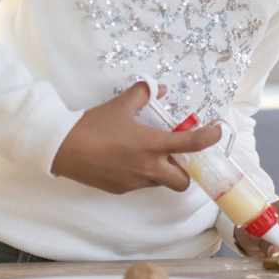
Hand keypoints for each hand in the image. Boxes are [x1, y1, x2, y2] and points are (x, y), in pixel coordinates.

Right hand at [50, 81, 221, 193]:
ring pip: (160, 183)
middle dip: (185, 171)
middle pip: (182, 182)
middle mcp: (148, 168)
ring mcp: (134, 182)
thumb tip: (158, 89)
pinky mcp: (120, 189)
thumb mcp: (119, 105)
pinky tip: (125, 160)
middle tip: (175, 155)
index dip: (209, 139)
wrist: (61, 148)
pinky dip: (141, 174)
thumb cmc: (92, 126)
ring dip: (162, 172)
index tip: (216, 132)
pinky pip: (140, 184)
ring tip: (146, 154)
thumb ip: (142, 94)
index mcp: (151, 145)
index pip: (191, 145)